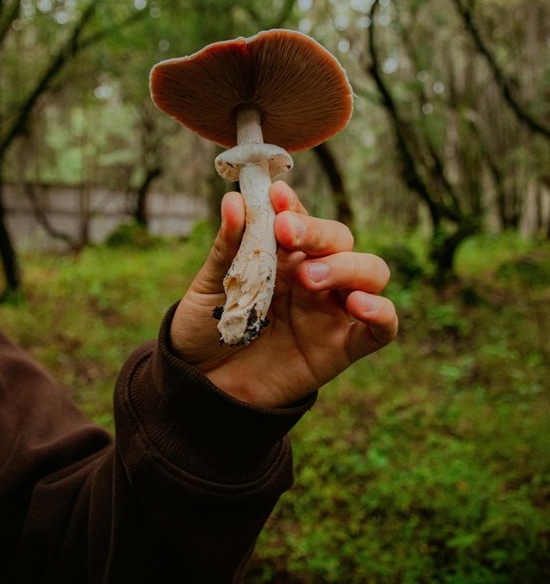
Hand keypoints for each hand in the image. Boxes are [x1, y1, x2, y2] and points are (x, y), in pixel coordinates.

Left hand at [170, 181, 397, 407]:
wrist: (203, 387)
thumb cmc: (208, 330)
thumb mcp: (210, 286)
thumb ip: (229, 247)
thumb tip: (235, 200)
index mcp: (283, 255)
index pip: (300, 219)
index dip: (292, 205)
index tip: (274, 195)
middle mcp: (313, 275)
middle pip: (339, 240)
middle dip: (318, 231)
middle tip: (286, 233)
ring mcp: (331, 310)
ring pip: (369, 273)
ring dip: (347, 266)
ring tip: (309, 278)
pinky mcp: (340, 347)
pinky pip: (379, 329)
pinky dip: (381, 313)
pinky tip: (361, 305)